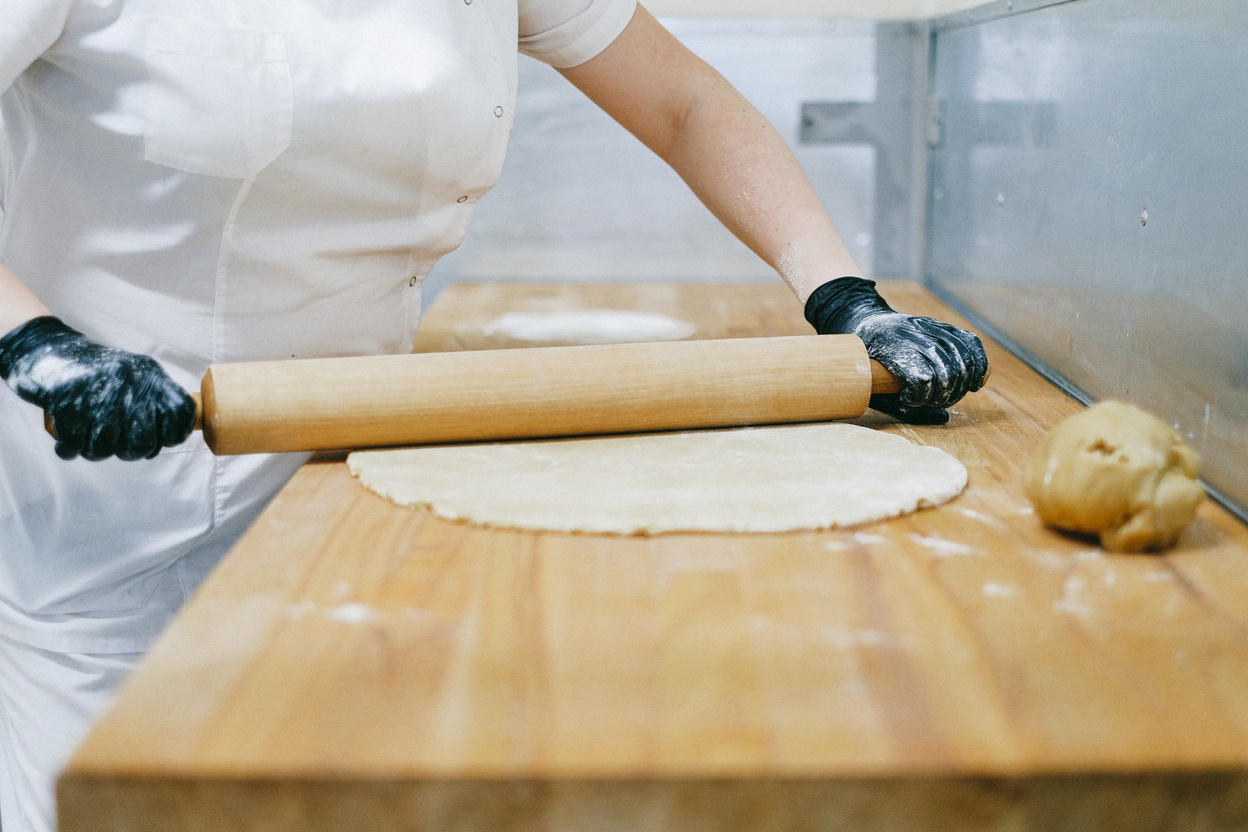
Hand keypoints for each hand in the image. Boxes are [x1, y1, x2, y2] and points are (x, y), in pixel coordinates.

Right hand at [0, 317, 195, 459]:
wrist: (48, 348)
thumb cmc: (96, 372)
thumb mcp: (136, 375)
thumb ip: (155, 402)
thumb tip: (167, 440)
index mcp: (149, 374)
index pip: (180, 412)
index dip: (174, 434)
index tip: (161, 440)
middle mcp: (127, 382)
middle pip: (143, 441)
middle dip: (131, 450)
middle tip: (119, 442)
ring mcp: (97, 392)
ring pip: (106, 448)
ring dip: (95, 449)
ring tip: (89, 435)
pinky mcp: (65, 403)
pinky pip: (74, 446)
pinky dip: (69, 448)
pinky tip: (69, 439)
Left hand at [805, 278, 987, 424]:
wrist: (863, 322)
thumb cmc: (865, 364)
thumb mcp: (870, 390)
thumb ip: (903, 409)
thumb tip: (944, 417)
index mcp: (890, 347)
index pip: (922, 377)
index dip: (920, 397)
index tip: (906, 399)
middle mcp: (912, 332)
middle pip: (946, 371)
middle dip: (943, 395)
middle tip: (929, 401)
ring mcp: (930, 325)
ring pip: (962, 359)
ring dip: (960, 386)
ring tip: (946, 395)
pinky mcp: (943, 324)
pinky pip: (971, 342)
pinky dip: (978, 364)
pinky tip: (973, 382)